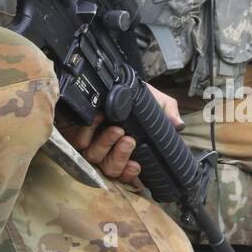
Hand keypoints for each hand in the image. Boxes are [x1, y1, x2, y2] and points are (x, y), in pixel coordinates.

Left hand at [58, 83, 182, 185]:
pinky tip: (96, 119)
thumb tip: (178, 124)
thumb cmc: (132, 93)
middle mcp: (107, 150)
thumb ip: (167, 111)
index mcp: (125, 149)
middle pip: (110, 168)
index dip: (129, 174)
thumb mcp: (155, 100)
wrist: (111, 78)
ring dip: (106, 144)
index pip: (126, 173)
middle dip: (120, 156)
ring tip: (115, 129)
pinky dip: (87, 131)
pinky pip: (78, 141)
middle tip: (128, 139)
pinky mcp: (74, 133)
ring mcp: (90, 142)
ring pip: (94, 157)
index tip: (136, 165)